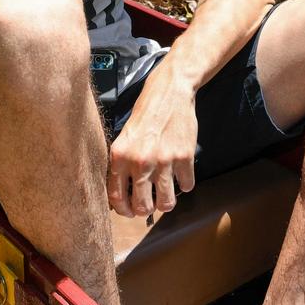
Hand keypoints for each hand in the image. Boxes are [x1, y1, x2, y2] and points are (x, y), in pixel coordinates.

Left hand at [107, 75, 196, 217]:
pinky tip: (180, 174)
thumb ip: (121, 165)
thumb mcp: (124, 137)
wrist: (169, 93)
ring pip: (166, 203)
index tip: (130, 211)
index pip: (117, 197)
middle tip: (150, 203)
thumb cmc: (146, 114)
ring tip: (166, 193)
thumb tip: (120, 196)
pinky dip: (184, 184)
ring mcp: (164, 160)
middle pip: (143, 206)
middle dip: (146, 209)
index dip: (124, 210)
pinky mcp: (184, 157)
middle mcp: (140, 161)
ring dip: (166, 202)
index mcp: (120, 156)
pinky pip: (187, 186)